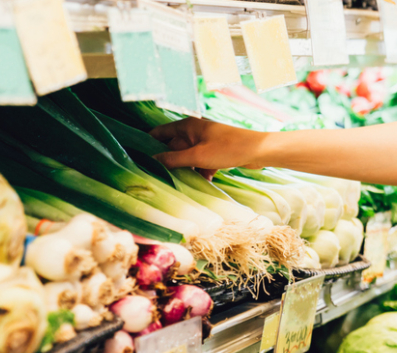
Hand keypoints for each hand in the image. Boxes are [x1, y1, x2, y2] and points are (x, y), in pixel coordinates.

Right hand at [150, 117, 271, 177]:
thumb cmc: (228, 148)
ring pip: (188, 157)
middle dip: (168, 162)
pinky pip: (202, 163)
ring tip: (177, 184)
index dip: (148, 144)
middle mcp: (194, 131)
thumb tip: (152, 161)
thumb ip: (173, 159)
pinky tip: (203, 183)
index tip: (137, 158)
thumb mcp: (197, 156)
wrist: (259, 151)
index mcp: (187, 126)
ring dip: (185, 170)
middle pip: (173, 147)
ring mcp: (206, 142)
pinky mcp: (216, 152)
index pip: (160, 133)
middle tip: (156, 177)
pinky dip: (201, 172)